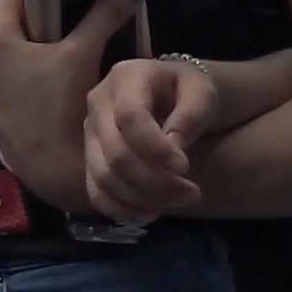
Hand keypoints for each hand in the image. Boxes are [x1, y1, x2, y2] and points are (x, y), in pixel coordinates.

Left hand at [0, 0, 141, 216]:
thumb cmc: (61, 106)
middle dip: (42, 8)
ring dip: (32, 39)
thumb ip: (106, 14)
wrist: (47, 166)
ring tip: (64, 36)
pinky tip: (48, 73)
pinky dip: (23, 66)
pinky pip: (4, 71)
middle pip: (12, 15)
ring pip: (8, 45)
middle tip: (73, 0)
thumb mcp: (84, 54)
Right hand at [83, 53, 221, 221]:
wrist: (171, 95)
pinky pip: (95, 192)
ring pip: (104, 177)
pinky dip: (121, 209)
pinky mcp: (90, 159)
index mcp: (126, 78)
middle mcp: (98, 104)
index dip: (155, 148)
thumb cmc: (188, 91)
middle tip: (192, 192)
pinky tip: (150, 213)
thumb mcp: (201, 92)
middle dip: (155, 181)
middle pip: (115, 153)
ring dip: (143, 198)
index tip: (184, 167)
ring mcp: (89, 133)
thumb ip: (190, 115)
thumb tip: (172, 149)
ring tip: (180, 200)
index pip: (130, 117)